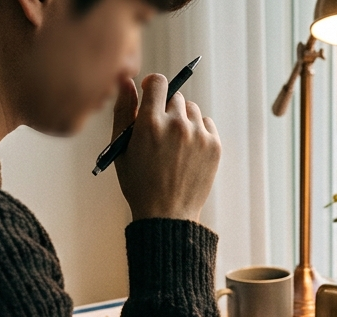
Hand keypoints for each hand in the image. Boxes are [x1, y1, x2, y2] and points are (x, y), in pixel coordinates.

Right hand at [112, 73, 220, 221]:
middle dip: (166, 108)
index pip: (158, 82)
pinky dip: (198, 131)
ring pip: (191, 109)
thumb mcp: (122, 147)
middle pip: (175, 96)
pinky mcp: (214, 146)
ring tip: (173, 144)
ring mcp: (198, 135)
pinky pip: (206, 123)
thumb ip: (123, 111)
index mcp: (150, 122)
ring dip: (182, 119)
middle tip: (160, 131)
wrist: (167, 215)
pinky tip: (187, 150)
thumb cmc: (139, 182)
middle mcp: (177, 124)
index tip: (150, 93)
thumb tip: (127, 81)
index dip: (152, 85)